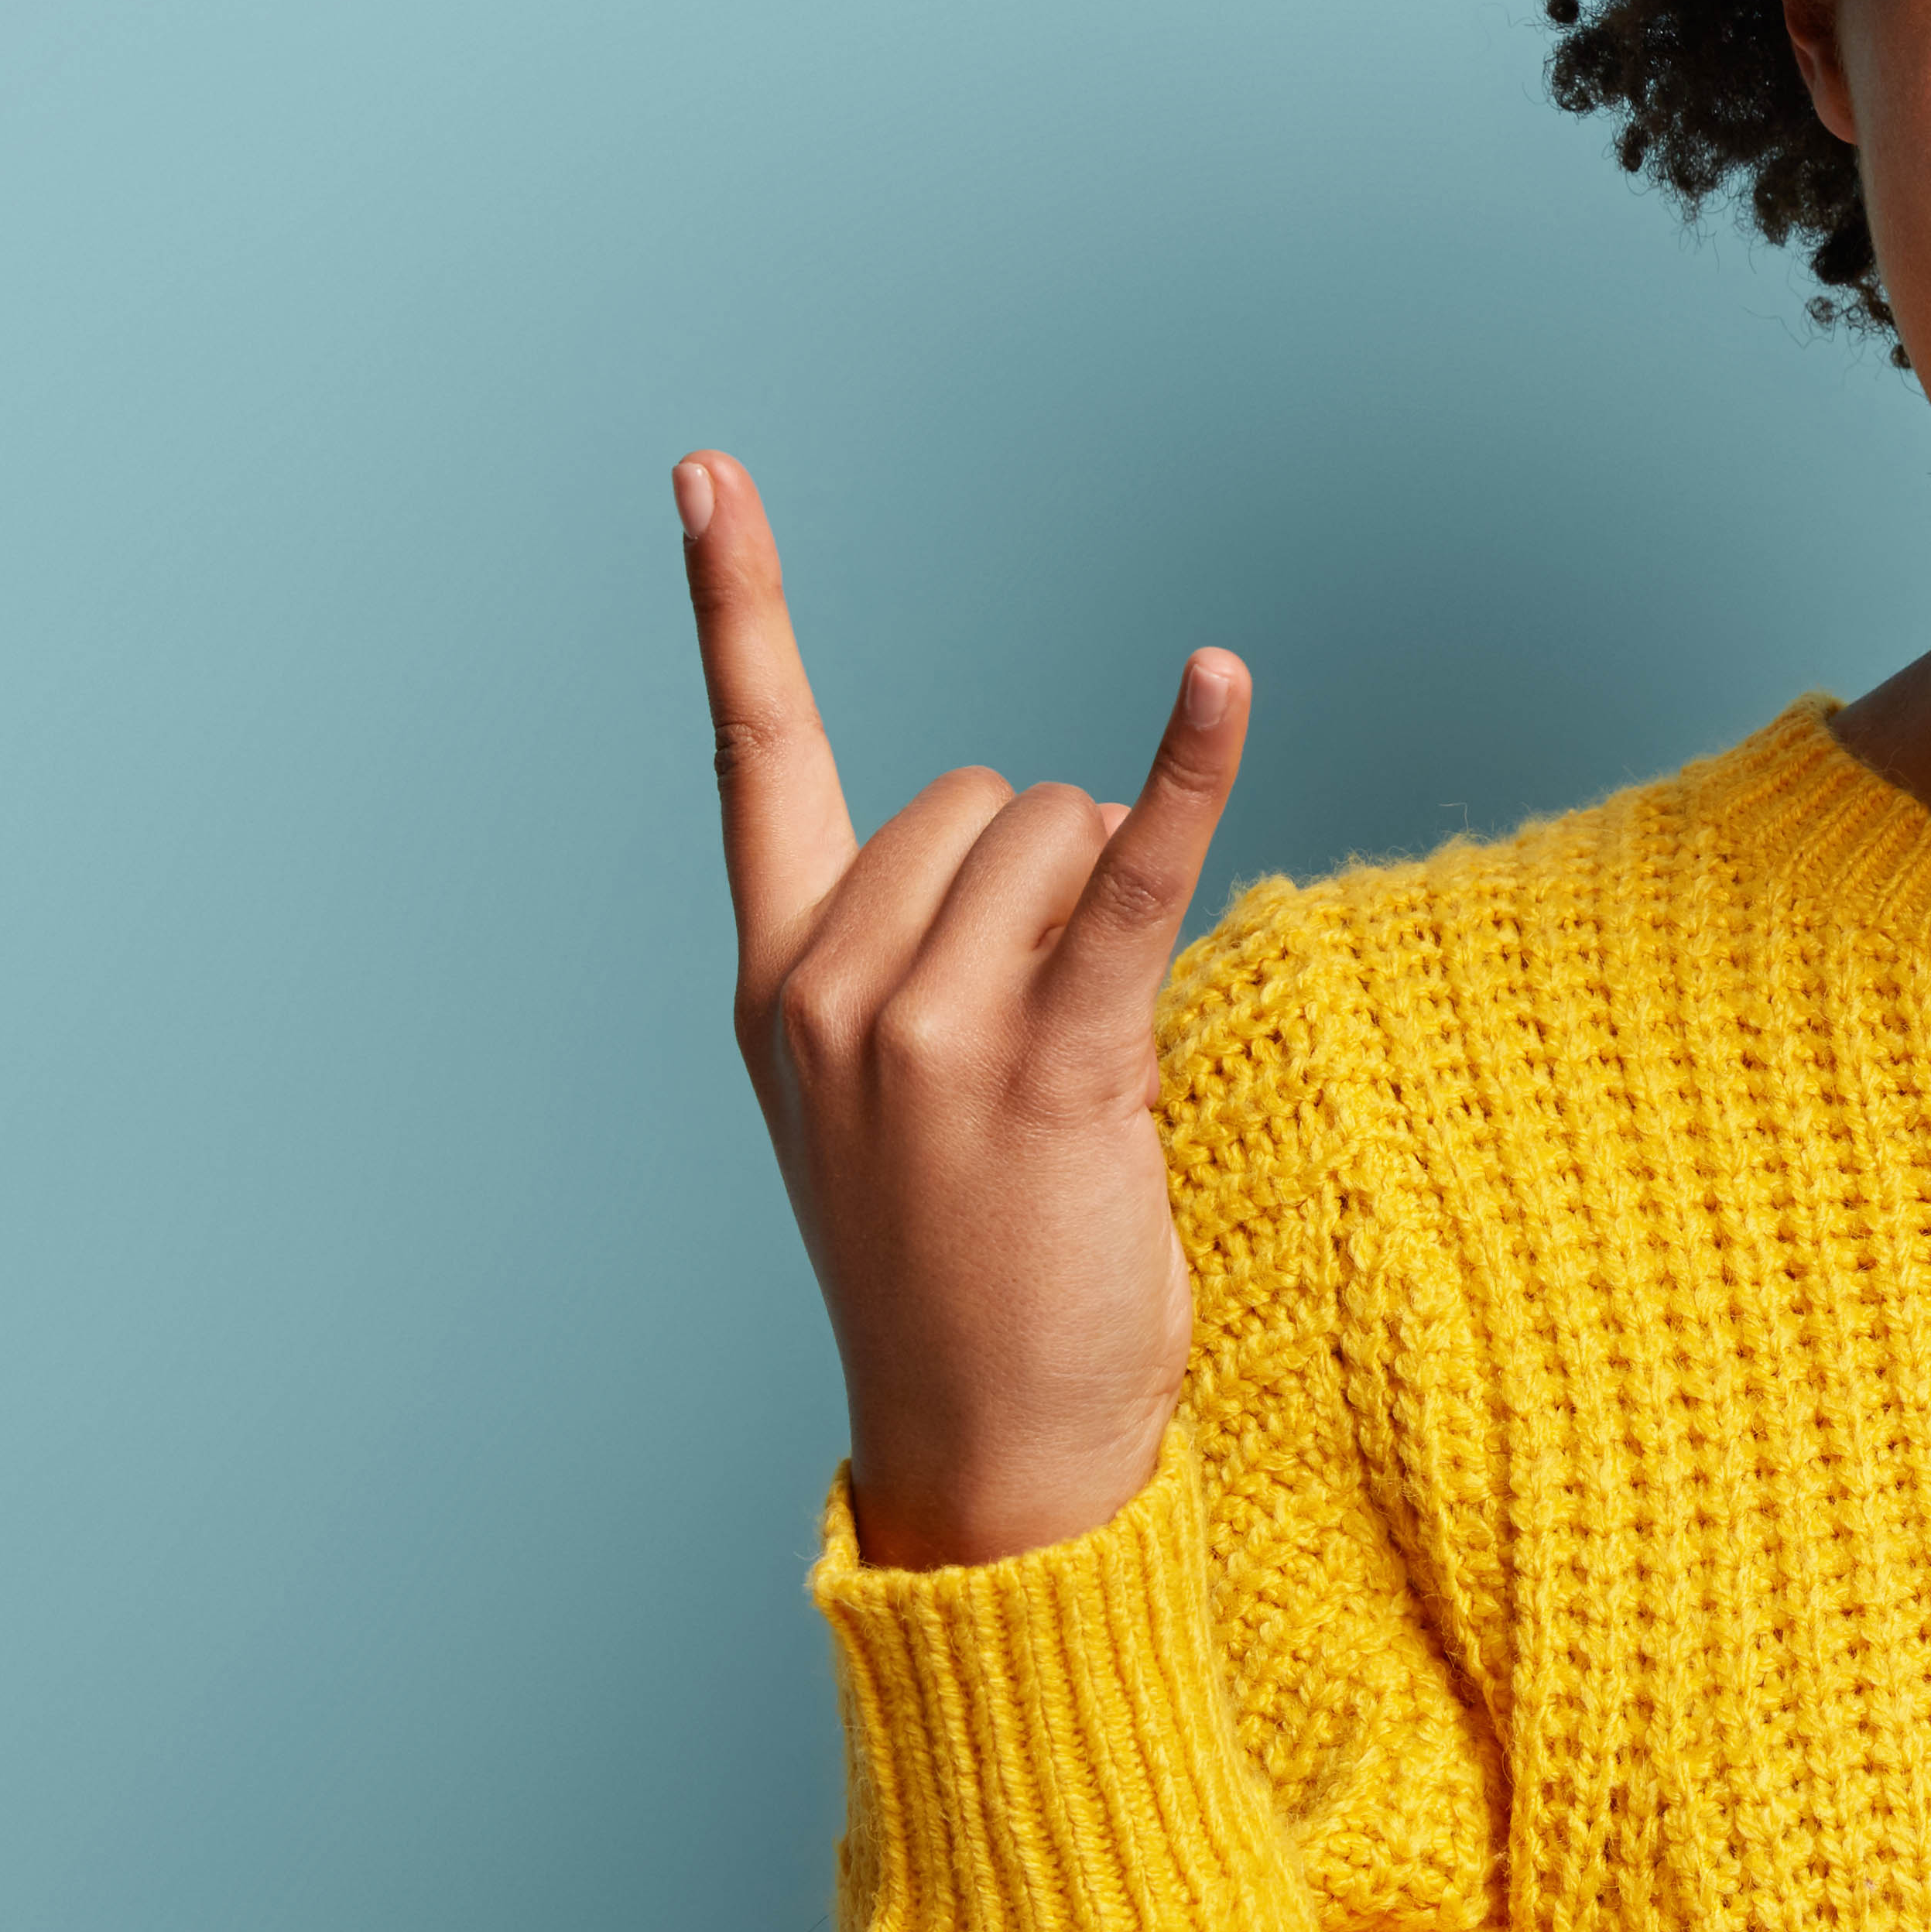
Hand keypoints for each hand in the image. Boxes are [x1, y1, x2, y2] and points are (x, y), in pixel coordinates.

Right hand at [680, 452, 1252, 1570]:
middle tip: (1051, 1035)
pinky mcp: (1044, 1066)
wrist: (992, 1459)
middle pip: (977, 792)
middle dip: (1044, 870)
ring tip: (1094, 1064)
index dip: (737, 604)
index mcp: (775, 984)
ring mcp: (923, 1030)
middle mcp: (825, 988)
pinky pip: (1132, 880)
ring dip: (1110, 901)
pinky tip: (1223, 678)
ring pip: (1055, 829)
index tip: (707, 472)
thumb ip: (922, 958)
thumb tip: (1062, 826)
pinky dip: (1192, 771)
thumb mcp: (892, 1102)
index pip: (755, 755)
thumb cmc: (968, 1273)